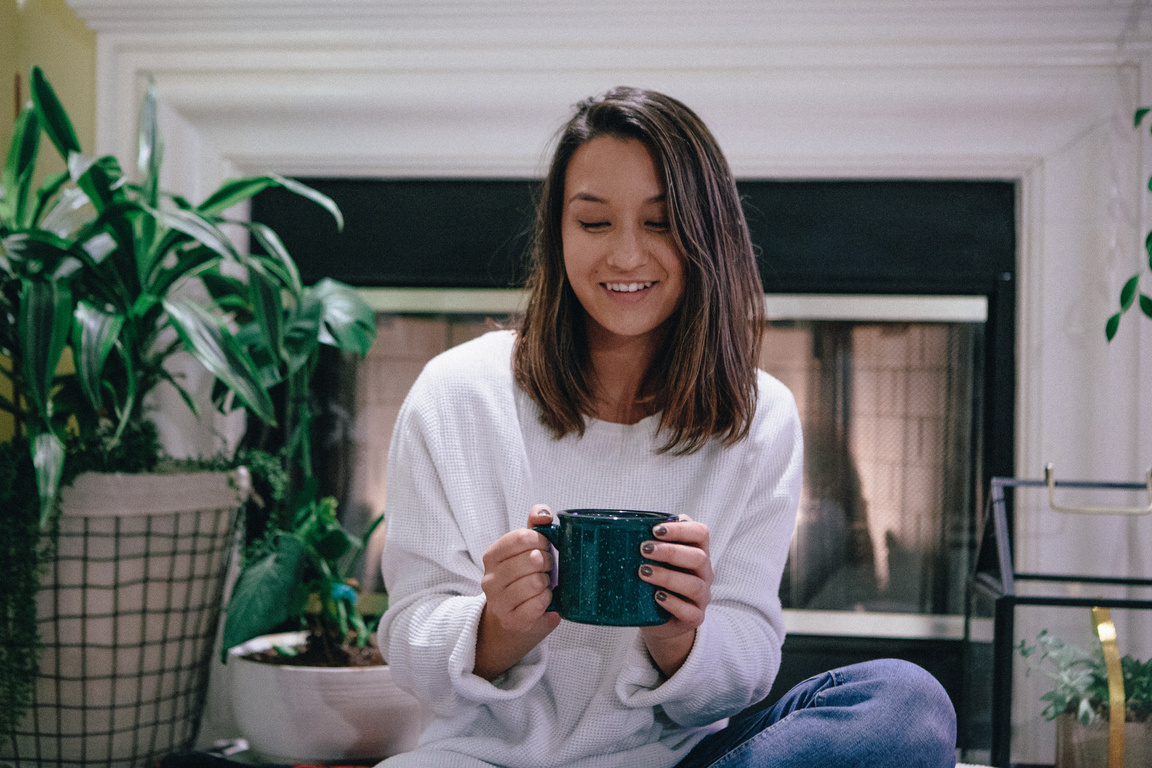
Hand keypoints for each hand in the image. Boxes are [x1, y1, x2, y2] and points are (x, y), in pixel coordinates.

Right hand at [475, 504, 560, 679]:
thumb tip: (542, 512)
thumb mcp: (527, 551)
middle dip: (547, 562)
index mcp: (492, 556)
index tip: (545, 546)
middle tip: (547, 568)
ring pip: (535, 582)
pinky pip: (539, 603)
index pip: (521, 537)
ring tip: (544, 585)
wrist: (514, 620)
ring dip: (547, 582)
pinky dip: (547, 600)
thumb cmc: (524, 579)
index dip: (540, 539)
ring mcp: (499, 602)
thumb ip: (534, 527)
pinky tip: (544, 599)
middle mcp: (490, 579)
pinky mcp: (512, 621)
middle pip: (531, 559)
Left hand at [638, 514, 712, 676]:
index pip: (700, 533)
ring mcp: (701, 596)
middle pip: (698, 557)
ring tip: (643, 573)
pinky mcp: (695, 617)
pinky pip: (690, 611)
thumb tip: (612, 531)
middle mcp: (703, 573)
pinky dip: (673, 603)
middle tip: (644, 549)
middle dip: (670, 551)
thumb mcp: (653, 561)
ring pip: (694, 585)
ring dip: (667, 576)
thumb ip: (646, 545)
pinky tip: (657, 597)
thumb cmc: (655, 583)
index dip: (681, 529)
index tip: (656, 530)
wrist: (659, 619)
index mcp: (696, 552)